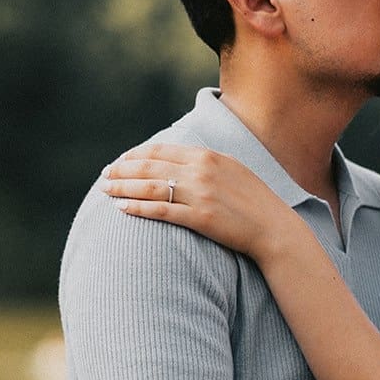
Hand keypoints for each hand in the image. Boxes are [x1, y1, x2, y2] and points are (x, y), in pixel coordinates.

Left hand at [103, 143, 295, 260]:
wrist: (274, 228)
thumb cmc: (254, 201)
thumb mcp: (232, 170)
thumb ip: (206, 163)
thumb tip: (179, 162)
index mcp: (208, 156)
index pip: (161, 151)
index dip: (136, 155)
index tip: (120, 161)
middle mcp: (202, 171)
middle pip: (150, 166)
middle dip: (122, 170)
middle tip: (104, 175)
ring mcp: (201, 194)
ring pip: (151, 187)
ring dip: (123, 187)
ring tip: (105, 190)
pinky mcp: (200, 218)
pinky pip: (161, 210)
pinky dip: (138, 208)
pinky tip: (122, 209)